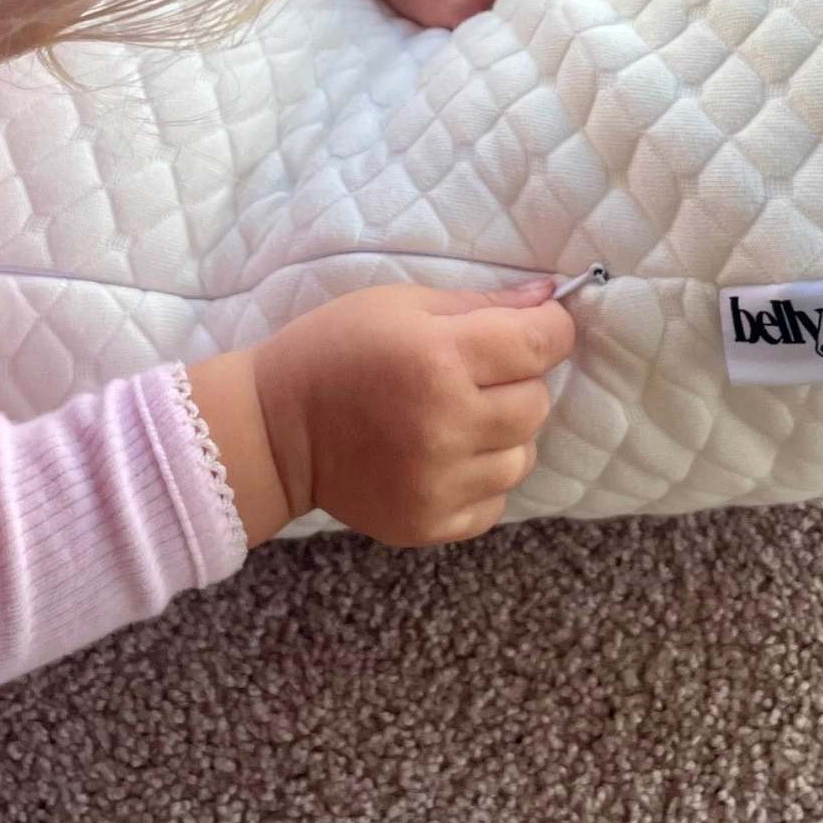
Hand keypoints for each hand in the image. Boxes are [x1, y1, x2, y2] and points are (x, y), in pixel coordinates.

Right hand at [189, 279, 575, 549]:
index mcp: (439, 358)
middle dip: (517, 382)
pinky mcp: (430, 524)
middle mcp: (446, 424)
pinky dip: (478, 479)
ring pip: (522, 456)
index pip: (543, 342)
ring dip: (501, 436)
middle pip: (538, 402)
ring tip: (454, 421)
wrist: (273, 430)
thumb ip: (481, 303)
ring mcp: (439, 483)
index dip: (547, 328)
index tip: (532, 328)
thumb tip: (549, 298)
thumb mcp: (400, 304)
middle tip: (471, 376)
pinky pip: (494, 502)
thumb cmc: (335, 350)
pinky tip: (441, 459)